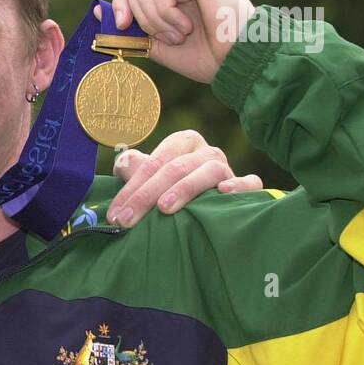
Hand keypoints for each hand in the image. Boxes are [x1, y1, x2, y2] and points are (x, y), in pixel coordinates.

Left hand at [96, 0, 254, 83]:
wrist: (237, 63)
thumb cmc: (206, 56)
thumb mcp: (157, 42)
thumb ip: (131, 26)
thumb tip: (97, 10)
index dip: (121, 6)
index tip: (125, 29)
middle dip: (138, 15)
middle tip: (166, 37)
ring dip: (154, 19)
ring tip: (180, 33)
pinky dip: (164, 13)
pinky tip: (186, 26)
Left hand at [108, 129, 262, 226]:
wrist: (207, 213)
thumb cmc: (171, 193)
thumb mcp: (151, 181)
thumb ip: (136, 171)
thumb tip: (123, 162)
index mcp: (181, 143)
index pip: (153, 163)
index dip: (130, 189)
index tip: (114, 215)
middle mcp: (205, 152)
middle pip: (175, 168)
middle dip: (146, 196)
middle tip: (126, 221)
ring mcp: (227, 168)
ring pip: (209, 171)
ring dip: (185, 189)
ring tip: (164, 208)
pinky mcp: (247, 185)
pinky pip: (250, 182)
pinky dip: (239, 186)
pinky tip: (223, 193)